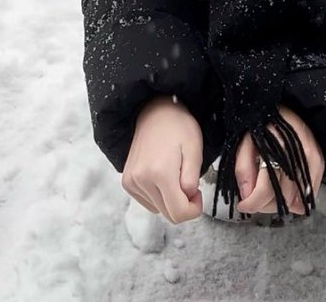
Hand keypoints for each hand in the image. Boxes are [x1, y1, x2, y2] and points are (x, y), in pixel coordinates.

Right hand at [121, 95, 204, 224]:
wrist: (155, 111)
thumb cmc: (179, 126)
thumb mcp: (195, 150)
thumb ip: (192, 181)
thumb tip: (187, 200)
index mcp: (160, 172)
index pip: (178, 214)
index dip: (194, 209)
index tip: (198, 193)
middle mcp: (141, 180)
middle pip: (168, 214)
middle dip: (183, 205)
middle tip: (189, 183)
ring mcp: (131, 181)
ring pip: (158, 210)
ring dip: (171, 200)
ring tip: (175, 175)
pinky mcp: (127, 181)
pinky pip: (148, 202)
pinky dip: (159, 196)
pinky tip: (162, 176)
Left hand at [234, 105, 323, 215]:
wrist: (282, 104)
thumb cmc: (263, 121)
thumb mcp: (245, 139)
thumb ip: (243, 166)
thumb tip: (246, 196)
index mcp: (278, 146)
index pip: (266, 188)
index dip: (253, 202)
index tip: (242, 205)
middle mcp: (300, 154)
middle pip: (282, 198)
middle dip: (265, 204)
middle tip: (253, 198)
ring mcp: (313, 159)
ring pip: (297, 200)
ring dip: (280, 202)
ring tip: (268, 192)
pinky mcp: (320, 161)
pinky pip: (310, 192)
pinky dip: (297, 198)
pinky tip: (286, 192)